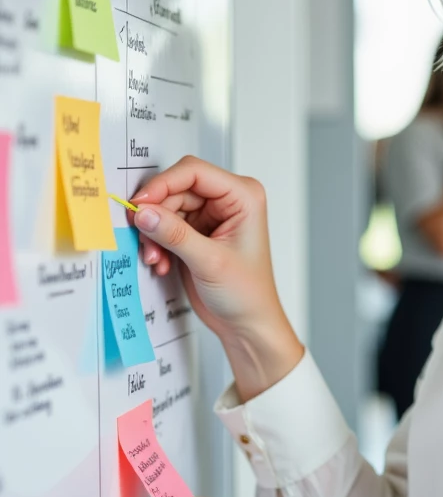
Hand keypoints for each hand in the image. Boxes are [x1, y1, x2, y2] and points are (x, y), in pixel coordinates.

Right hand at [129, 157, 302, 399]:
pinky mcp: (195, 233)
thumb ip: (175, 235)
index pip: (194, 172)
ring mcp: (209, 216)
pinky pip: (165, 226)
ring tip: (156, 259)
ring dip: (155, 234)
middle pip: (175, 189)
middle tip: (145, 239)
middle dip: (157, 216)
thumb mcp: (210, 262)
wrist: (246, 324)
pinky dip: (157, 244)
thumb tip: (144, 213)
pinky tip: (163, 264)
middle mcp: (227, 201)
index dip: (163, 184)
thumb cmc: (247, 295)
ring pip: (165, 208)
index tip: (140, 204)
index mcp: (243, 196)